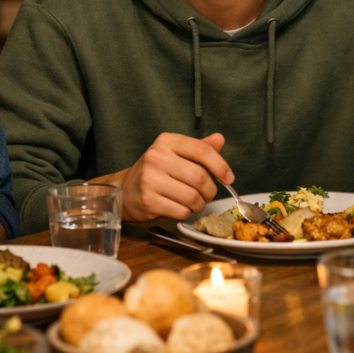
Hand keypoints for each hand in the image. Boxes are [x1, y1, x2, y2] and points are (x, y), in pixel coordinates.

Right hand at [100, 133, 232, 222]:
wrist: (125, 190)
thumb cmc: (156, 171)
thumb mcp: (175, 153)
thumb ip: (198, 148)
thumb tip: (220, 139)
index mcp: (167, 141)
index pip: (202, 150)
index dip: (220, 166)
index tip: (228, 178)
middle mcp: (157, 157)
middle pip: (200, 177)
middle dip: (210, 191)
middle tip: (207, 194)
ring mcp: (150, 179)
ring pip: (192, 196)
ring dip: (199, 204)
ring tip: (194, 203)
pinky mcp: (147, 200)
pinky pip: (180, 210)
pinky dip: (186, 212)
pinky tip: (180, 208)